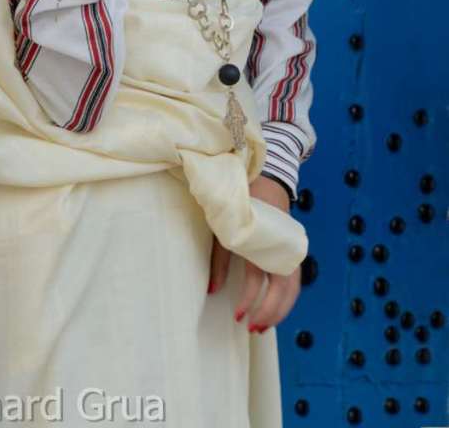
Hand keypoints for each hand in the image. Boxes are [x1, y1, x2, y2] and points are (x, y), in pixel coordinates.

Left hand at [207, 175, 301, 333]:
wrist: (266, 177)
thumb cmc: (241, 203)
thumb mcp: (225, 228)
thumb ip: (219, 260)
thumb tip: (212, 292)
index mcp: (263, 242)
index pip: (259, 281)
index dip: (249, 301)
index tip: (238, 316)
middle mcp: (281, 249)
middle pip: (282, 289)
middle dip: (270, 313)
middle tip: (254, 329)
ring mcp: (290, 250)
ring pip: (292, 287)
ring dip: (280, 309)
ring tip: (264, 326)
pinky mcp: (291, 250)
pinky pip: (293, 280)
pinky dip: (286, 297)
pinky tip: (275, 307)